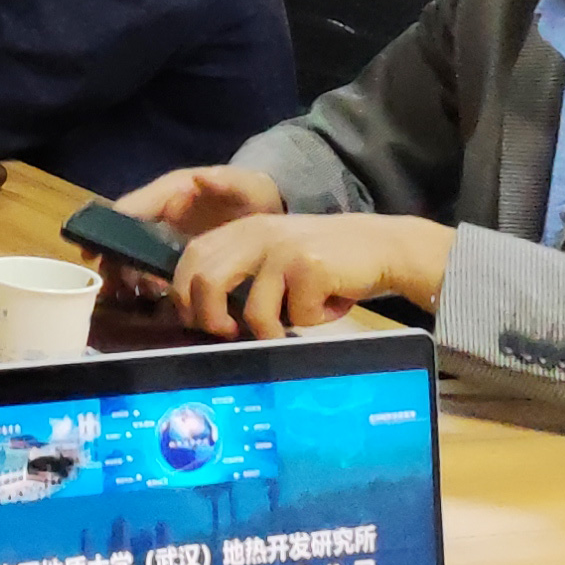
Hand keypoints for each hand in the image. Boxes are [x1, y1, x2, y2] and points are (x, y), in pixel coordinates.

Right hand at [90, 164, 287, 308]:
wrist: (271, 208)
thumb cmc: (252, 193)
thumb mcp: (244, 185)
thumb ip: (225, 181)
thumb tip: (201, 177)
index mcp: (169, 192)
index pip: (128, 209)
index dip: (107, 229)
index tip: (92, 252)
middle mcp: (160, 213)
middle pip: (124, 238)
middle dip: (117, 263)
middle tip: (124, 287)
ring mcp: (168, 235)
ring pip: (135, 257)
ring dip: (130, 278)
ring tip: (139, 296)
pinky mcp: (178, 255)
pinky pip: (153, 270)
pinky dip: (148, 286)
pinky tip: (154, 301)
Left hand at [170, 213, 454, 341]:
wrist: (381, 246)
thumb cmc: (324, 263)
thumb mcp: (274, 259)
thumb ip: (241, 275)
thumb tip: (202, 317)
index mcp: (242, 230)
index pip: (192, 258)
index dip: (184, 293)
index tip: (196, 321)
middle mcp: (257, 234)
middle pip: (206, 281)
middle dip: (210, 319)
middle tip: (230, 335)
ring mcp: (282, 249)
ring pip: (252, 311)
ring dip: (270, 330)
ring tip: (293, 323)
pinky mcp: (309, 266)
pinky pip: (295, 316)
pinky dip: (311, 321)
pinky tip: (328, 305)